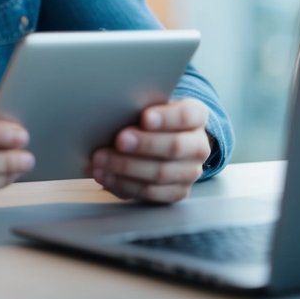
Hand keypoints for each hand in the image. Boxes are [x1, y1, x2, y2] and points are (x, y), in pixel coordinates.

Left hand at [89, 98, 210, 203]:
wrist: (159, 140)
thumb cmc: (149, 119)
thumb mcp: (148, 106)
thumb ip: (138, 107)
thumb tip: (112, 110)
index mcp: (196, 116)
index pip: (187, 115)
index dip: (167, 118)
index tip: (144, 117)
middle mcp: (199, 145)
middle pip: (174, 146)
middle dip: (144, 144)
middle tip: (119, 140)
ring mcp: (191, 172)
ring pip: (161, 173)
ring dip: (127, 167)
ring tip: (101, 160)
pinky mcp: (177, 192)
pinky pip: (151, 192)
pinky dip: (124, 184)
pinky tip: (105, 176)